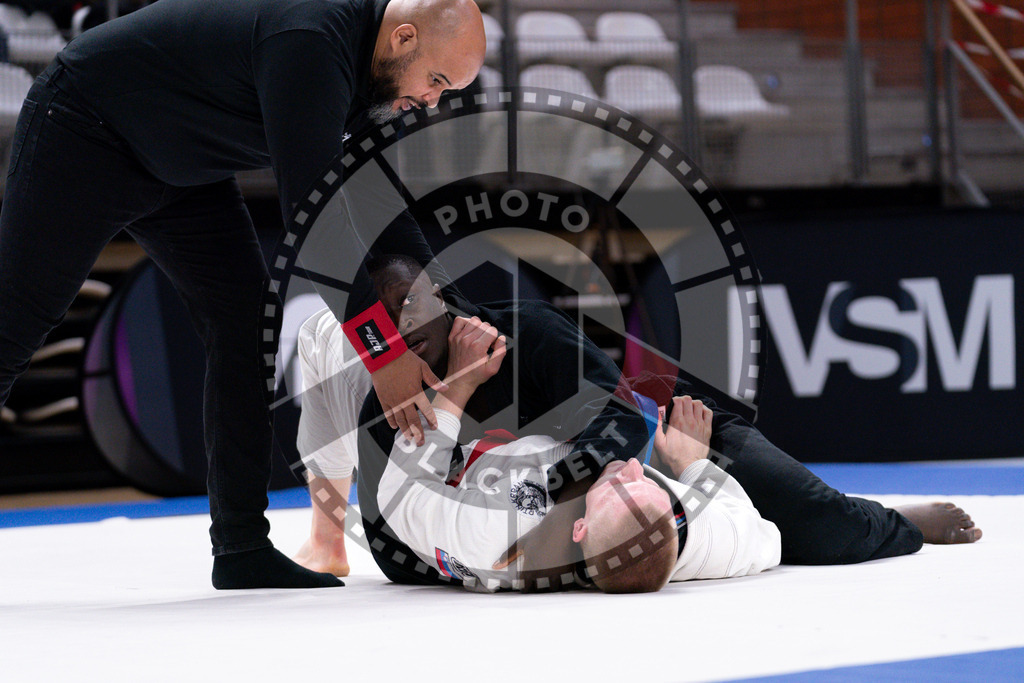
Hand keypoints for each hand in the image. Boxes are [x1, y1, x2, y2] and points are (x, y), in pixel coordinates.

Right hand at [371, 349, 447, 445]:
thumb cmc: (405, 359)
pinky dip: (392, 421)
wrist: (384, 355)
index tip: (434, 427)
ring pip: (400, 420)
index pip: (426, 411)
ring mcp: (393, 400)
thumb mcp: (423, 367)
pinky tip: (395, 427)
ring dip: (405, 431)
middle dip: (418, 433)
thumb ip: (434, 380)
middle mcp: (404, 399)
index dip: (431, 420)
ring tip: (409, 439)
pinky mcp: (383, 398)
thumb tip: (447, 388)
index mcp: (416, 392)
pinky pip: (388, 414)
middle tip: (421, 443)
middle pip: (412, 421)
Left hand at [445, 316, 506, 391]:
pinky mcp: (452, 337)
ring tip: (479, 336)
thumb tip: (501, 338)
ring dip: (479, 327)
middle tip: (486, 343)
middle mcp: (467, 340)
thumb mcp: (493, 368)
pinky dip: (466, 322)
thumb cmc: (476, 375)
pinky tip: (470, 330)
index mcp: (478, 347)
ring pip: (474, 321)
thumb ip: (500, 352)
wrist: (459, 380)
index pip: (493, 330)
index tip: (492, 346)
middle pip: (485, 324)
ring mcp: (458, 337)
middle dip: (489, 332)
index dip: (495, 338)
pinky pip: (459, 321)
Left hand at [492, 476, 590, 591]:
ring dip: (551, 587)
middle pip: (540, 591)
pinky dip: (563, 582)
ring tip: (549, 581)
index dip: (527, 588)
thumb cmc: (539, 534)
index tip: (528, 585)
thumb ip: (507, 556)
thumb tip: (494, 566)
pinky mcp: (569, 571)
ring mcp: (558, 573)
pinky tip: (560, 576)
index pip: (527, 589)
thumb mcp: (521, 544)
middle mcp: (544, 574)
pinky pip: (566, 583)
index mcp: (531, 569)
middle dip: (538, 589)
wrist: (561, 525)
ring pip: (553, 589)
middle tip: (538, 583)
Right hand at [653, 395, 711, 477]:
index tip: (673, 404)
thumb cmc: (674, 457)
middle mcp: (689, 421)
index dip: (675, 400)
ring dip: (694, 404)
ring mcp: (699, 424)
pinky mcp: (707, 429)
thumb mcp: (659, 443)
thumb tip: (655, 414)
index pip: (678, 401)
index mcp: (677, 422)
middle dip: (684, 400)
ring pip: (699, 404)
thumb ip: (656, 427)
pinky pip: (708, 413)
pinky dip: (704, 410)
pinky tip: (699, 414)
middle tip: (681, 405)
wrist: (689, 466)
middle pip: (688, 400)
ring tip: (690, 409)